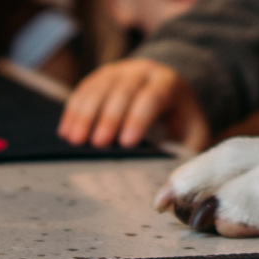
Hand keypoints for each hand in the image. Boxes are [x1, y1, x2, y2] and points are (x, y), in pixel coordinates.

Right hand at [57, 57, 209, 150]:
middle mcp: (143, 71)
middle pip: (124, 90)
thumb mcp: (193, 133)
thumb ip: (185, 154)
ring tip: (74, 140)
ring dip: (85, 113)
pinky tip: (65, 130)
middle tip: (97, 145)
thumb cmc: (180, 119)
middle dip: (108, 117)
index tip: (126, 143)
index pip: (153, 97)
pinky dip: (74, 109)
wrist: (169, 89)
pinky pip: (85, 89)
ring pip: (100, 86)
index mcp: (169, 83)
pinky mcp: (102, 76)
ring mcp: (120, 70)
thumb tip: (170, 187)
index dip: (139, 118)